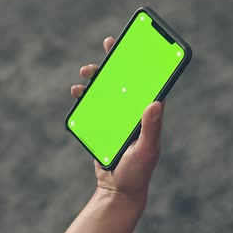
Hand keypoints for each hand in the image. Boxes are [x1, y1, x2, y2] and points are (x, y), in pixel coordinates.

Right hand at [70, 37, 164, 202]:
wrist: (116, 191)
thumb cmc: (138, 172)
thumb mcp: (146, 150)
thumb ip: (150, 128)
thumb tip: (156, 101)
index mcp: (147, 113)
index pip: (147, 81)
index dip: (142, 60)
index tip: (136, 42)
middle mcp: (132, 110)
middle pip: (123, 79)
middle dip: (114, 61)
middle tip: (107, 46)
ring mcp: (115, 116)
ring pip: (104, 90)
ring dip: (95, 78)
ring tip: (84, 73)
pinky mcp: (99, 124)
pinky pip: (91, 105)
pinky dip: (83, 96)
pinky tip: (77, 92)